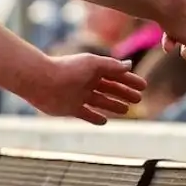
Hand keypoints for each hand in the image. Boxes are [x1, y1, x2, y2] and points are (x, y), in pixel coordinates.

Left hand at [16, 53, 146, 124]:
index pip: (116, 74)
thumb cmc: (68, 69)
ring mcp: (80, 95)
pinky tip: (104, 120)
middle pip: (110, 88)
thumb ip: (111, 66)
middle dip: (124, 93)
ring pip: (101, 101)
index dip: (130, 80)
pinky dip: (95, 117)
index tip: (143, 86)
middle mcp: (88, 81)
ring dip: (114, 105)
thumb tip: (130, 65)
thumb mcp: (93, 64)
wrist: (42, 82)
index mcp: (93, 69)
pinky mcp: (71, 108)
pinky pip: (87, 114)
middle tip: (138, 99)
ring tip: (126, 110)